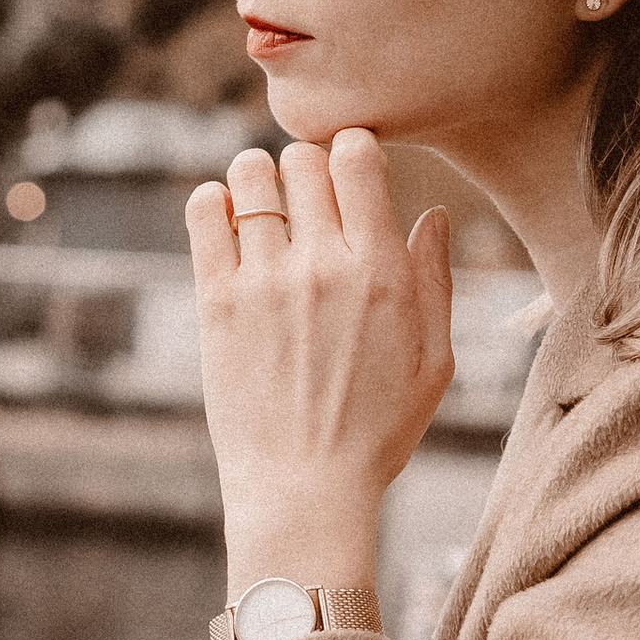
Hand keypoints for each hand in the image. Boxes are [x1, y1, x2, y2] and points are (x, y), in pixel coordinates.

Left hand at [186, 129, 454, 590]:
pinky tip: (226, 220)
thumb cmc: (378, 431)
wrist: (306, 489)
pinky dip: (213, 201)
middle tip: (306, 199)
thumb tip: (432, 216)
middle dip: (307, 166)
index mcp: (380, 271)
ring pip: (250, 174)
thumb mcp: (434, 360)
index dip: (352, 150)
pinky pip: (204, 213)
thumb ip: (435, 280)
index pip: (356, 157)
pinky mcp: (217, 301)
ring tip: (263, 206)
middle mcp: (322, 265)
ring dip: (258, 178)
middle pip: (303, 158)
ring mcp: (265, 280)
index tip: (348, 172)